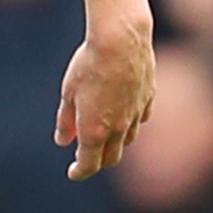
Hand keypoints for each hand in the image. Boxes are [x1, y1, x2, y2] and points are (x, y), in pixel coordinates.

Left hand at [56, 11, 154, 180]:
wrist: (121, 40)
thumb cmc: (88, 65)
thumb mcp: (69, 93)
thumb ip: (66, 121)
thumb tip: (63, 141)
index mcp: (95, 131)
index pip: (89, 164)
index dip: (80, 172)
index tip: (73, 172)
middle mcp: (119, 128)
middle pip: (111, 158)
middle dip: (97, 161)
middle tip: (85, 157)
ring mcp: (137, 115)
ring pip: (127, 140)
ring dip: (114, 143)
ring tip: (101, 134)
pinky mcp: (149, 100)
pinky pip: (140, 120)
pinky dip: (129, 123)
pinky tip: (121, 114)